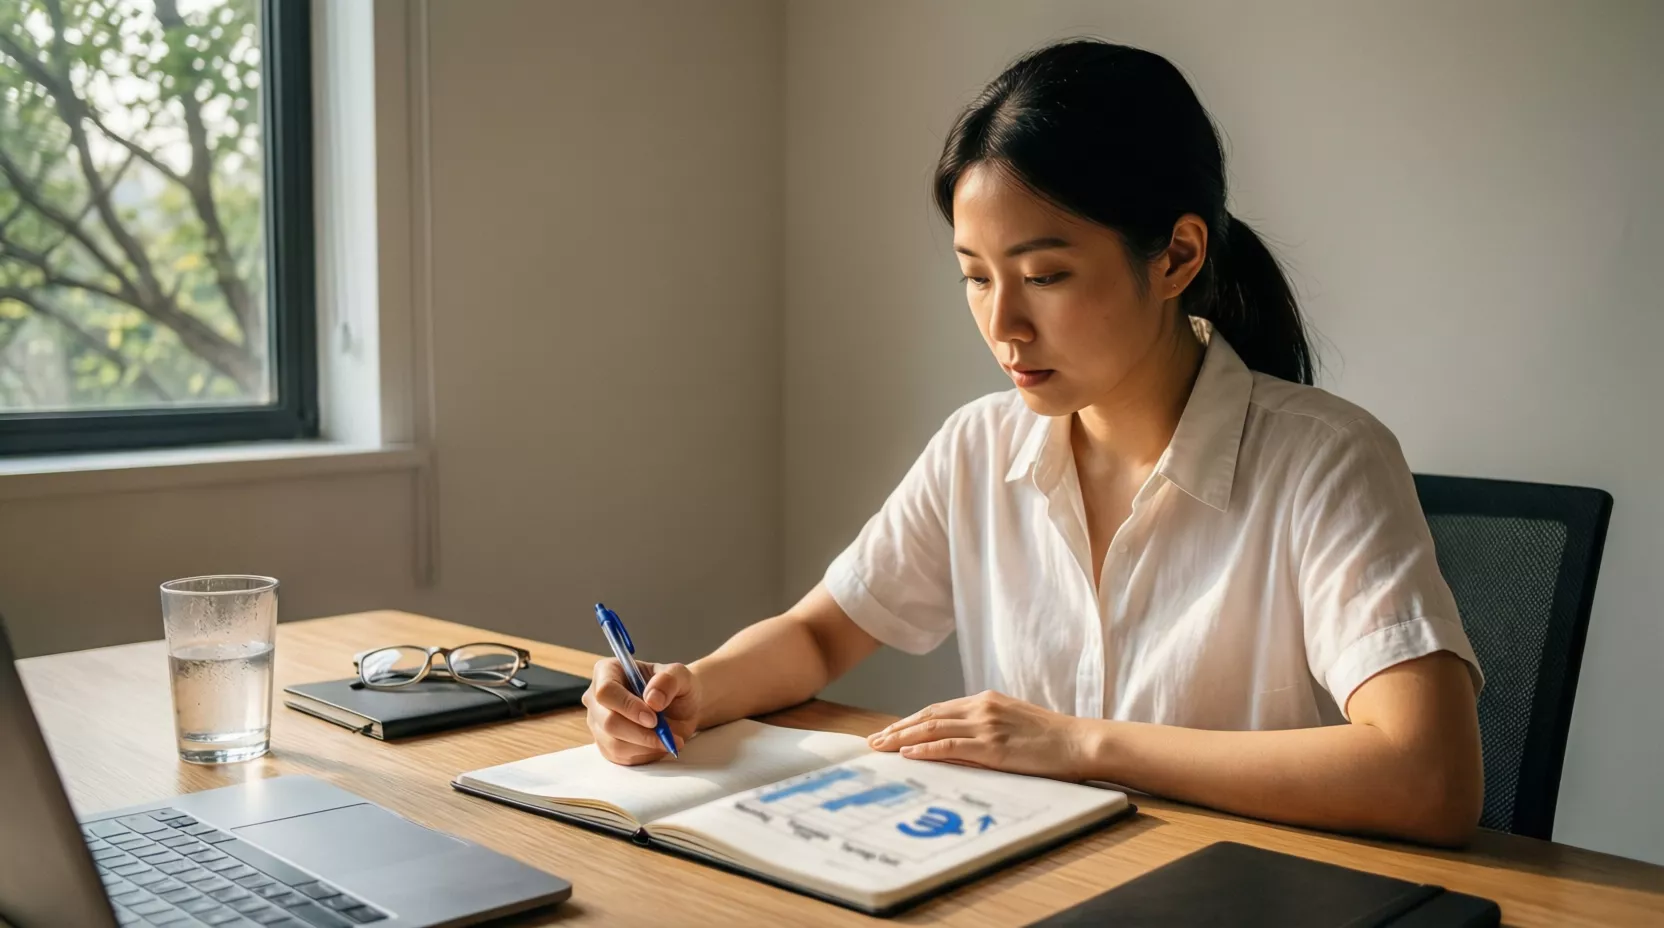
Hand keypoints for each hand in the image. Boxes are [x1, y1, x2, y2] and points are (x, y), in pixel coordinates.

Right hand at [582, 658, 700, 765]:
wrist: (681, 707)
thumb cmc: (676, 687)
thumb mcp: (680, 675)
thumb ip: (668, 681)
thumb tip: (652, 700)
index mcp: (608, 672)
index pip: (606, 691)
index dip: (628, 707)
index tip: (653, 718)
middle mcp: (596, 698)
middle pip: (608, 721)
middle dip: (640, 732)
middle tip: (667, 734)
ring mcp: (598, 724)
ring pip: (614, 744)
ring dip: (646, 746)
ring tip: (669, 739)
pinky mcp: (606, 745)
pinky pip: (620, 757)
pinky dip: (644, 755)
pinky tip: (659, 745)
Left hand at [866, 690, 1096, 780]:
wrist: (1081, 742)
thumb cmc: (1052, 739)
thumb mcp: (1013, 724)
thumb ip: (984, 727)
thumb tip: (957, 741)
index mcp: (985, 700)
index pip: (937, 709)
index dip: (909, 721)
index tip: (889, 732)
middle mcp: (981, 708)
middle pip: (927, 716)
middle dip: (897, 729)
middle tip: (873, 742)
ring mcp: (986, 726)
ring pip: (932, 729)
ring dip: (902, 739)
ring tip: (880, 748)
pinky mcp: (993, 746)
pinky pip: (950, 746)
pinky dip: (925, 750)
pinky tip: (908, 755)